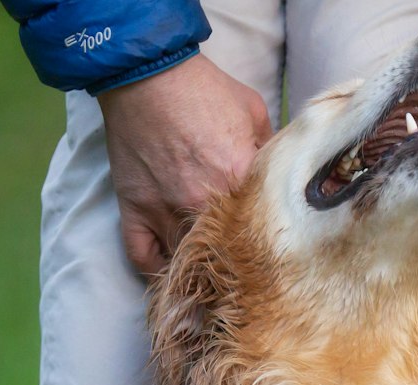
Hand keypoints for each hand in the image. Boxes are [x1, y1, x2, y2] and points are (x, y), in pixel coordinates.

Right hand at [97, 54, 272, 274]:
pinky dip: (155, 268)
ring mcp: (164, 211)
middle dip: (233, 265)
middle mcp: (200, 206)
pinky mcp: (135, 209)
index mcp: (237, 184)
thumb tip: (282, 173)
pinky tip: (169, 269)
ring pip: (184, 261)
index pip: (260, 233)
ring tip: (209, 277)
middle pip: (222, 256)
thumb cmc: (204, 89)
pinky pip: (141, 256)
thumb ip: (270, 149)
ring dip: (196, 269)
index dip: (265, 241)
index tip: (270, 250)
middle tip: (241, 273)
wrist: (148, 73)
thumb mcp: (254, 112)